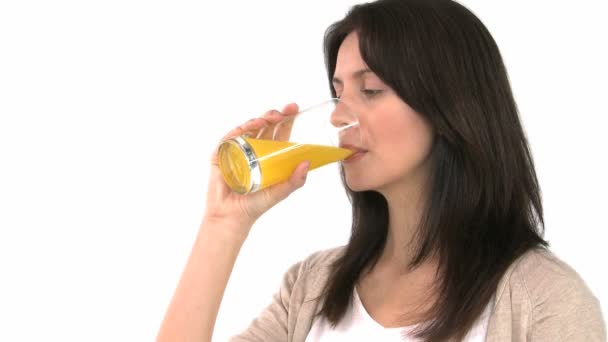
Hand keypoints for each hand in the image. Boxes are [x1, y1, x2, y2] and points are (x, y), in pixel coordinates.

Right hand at [202, 103, 309, 237]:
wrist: (232, 217)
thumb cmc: (255, 206)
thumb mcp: (280, 192)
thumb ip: (295, 180)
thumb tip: (307, 162)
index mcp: (268, 156)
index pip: (278, 133)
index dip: (286, 120)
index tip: (294, 109)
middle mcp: (253, 150)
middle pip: (264, 127)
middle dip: (275, 116)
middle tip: (285, 111)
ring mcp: (236, 150)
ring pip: (248, 128)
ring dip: (259, 120)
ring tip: (270, 118)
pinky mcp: (221, 154)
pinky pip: (230, 137)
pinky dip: (239, 130)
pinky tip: (249, 126)